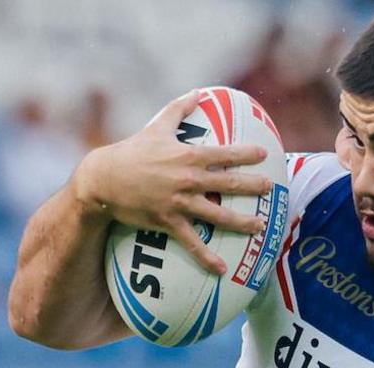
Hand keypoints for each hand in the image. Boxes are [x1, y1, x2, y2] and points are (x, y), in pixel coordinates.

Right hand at [72, 90, 271, 272]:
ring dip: (242, 222)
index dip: (246, 154)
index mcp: (187, 156)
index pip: (224, 154)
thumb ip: (179, 109)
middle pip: (229, 184)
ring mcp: (179, 202)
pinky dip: (206, 257)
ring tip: (260, 227)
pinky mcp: (168, 222)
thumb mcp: (156, 127)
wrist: (103, 180)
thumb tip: (198, 92)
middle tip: (271, 188)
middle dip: (253, 186)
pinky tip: (222, 269)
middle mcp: (188, 179)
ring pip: (218, 215)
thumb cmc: (131, 151)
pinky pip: (191, 242)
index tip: (264, 154)